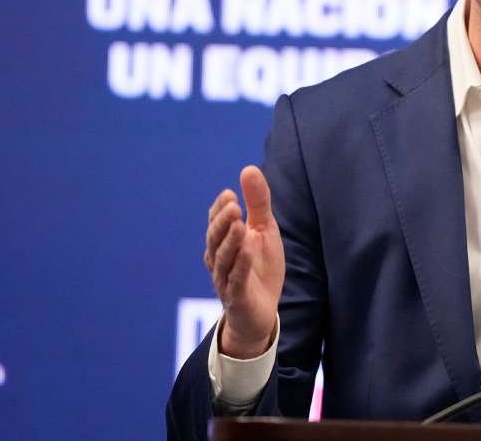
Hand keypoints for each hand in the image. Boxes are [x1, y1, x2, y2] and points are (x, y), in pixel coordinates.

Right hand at [204, 165, 285, 358]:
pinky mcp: (238, 297)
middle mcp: (219, 260)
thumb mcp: (264, 230)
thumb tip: (249, 168)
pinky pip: (237, 280)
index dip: (220, 209)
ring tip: (239, 223)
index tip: (230, 193)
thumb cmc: (260, 268)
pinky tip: (249, 249)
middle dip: (222, 222)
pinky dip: (242, 264)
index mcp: (224, 243)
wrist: (261, 312)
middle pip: (215, 240)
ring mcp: (226, 280)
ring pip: (223, 259)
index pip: (217, 223)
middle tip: (233, 204)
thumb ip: (257, 202)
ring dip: (230, 241)